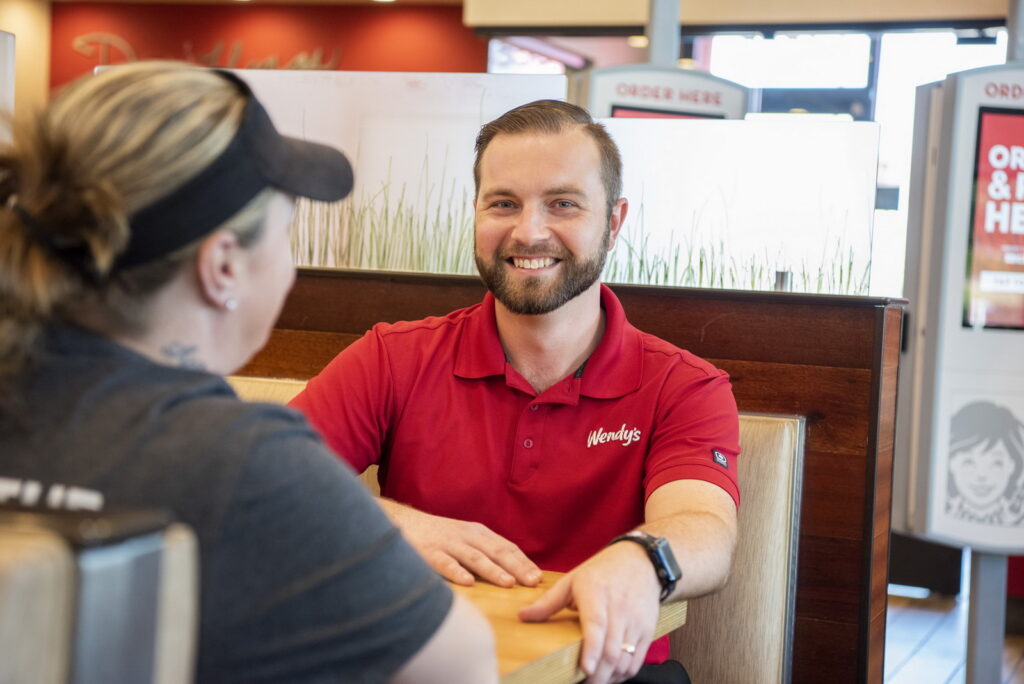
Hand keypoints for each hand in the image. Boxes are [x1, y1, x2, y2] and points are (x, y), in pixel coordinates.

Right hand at [382, 500, 540, 587]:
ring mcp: (448, 544)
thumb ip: (485, 551)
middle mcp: (467, 536)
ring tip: (508, 583)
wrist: (403, 522)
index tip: (538, 577)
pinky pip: (444, 563)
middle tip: (532, 581)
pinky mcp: (428, 552)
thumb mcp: (465, 538)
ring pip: (474, 557)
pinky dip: (457, 572)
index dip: (523, 561)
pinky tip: (468, 582)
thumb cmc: (438, 536)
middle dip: (516, 566)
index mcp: (478, 533)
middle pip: (496, 551)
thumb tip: (513, 570)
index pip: (506, 547)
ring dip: (493, 570)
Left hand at [518, 543, 660, 683]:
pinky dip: (624, 673)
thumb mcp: (572, 580)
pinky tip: (610, 674)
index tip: (585, 669)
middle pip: (611, 650)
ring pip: (626, 658)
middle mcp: (619, 608)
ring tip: (595, 679)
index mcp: (596, 594)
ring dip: (610, 676)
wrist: (640, 561)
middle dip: (598, 674)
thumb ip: (548, 602)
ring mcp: (636, 620)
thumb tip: (522, 616)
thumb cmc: (602, 571)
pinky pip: (638, 659)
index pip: (596, 625)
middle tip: (583, 683)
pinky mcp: (647, 629)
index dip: (592, 649)